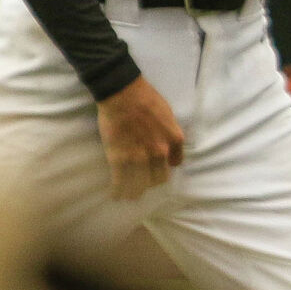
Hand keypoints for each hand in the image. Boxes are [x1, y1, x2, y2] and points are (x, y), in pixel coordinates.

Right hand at [96, 77, 184, 200]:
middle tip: (142, 183)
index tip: (158, 170)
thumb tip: (170, 151)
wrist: (123, 94)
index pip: (175, 164)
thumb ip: (171, 134)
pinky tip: (116, 195)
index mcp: (174, 140)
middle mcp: (160, 152)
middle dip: (150, 182)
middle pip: (158, 178)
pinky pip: (121, 182)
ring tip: (129, 194)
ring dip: (134, 191)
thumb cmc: (147, 99)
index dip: (165, 168)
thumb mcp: (169, 116)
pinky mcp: (119, 159)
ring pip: (140, 185)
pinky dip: (118, 191)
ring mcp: (140, 157)